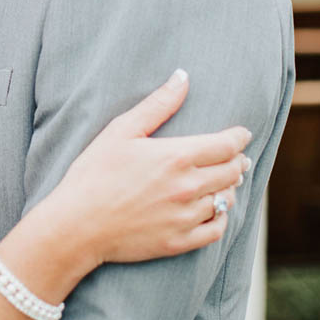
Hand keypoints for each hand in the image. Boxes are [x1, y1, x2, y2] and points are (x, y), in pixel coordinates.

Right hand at [50, 70, 251, 268]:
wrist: (77, 224)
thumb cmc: (94, 172)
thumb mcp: (121, 130)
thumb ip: (157, 104)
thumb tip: (183, 77)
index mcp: (176, 157)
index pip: (226, 145)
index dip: (239, 137)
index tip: (242, 134)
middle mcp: (188, 187)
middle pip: (232, 171)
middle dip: (237, 161)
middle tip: (237, 157)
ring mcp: (186, 217)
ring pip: (226, 199)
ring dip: (229, 187)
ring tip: (224, 181)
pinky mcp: (180, 242)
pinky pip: (216, 230)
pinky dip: (221, 217)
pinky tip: (214, 210)